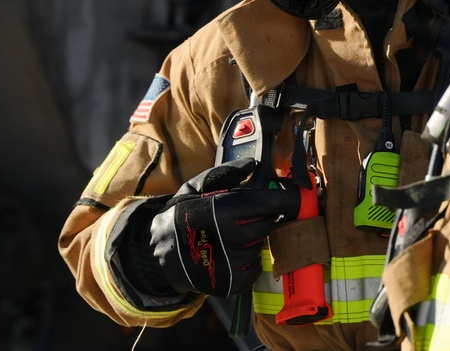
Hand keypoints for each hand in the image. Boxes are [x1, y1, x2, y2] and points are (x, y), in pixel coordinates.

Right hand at [147, 158, 299, 296]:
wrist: (156, 254)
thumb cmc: (180, 216)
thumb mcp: (195, 187)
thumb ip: (226, 174)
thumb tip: (254, 165)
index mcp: (222, 210)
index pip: (269, 203)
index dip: (285, 199)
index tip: (293, 196)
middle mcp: (228, 237)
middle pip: (267, 224)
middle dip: (262, 218)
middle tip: (247, 217)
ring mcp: (229, 263)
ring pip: (259, 246)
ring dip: (252, 240)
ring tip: (230, 237)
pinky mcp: (229, 284)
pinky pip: (254, 270)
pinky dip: (248, 262)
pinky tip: (230, 254)